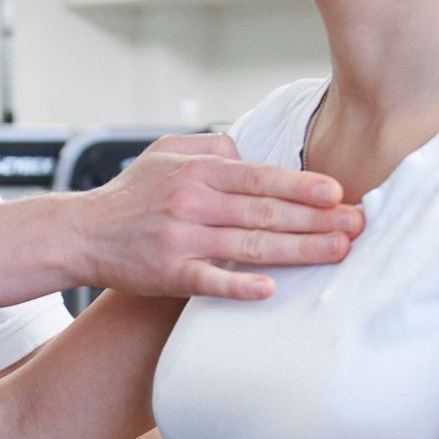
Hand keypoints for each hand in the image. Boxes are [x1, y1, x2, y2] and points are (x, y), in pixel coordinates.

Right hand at [71, 133, 360, 299]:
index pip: (261, 177)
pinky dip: (238, 285)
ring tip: (337, 252)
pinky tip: (269, 289)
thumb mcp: (166, 153)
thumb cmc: (131, 194)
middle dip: (317, 219)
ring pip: (250, 244)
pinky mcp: (168, 272)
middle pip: (266, 211)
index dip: (302, 186)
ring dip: (298, 249)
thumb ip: (212, 149)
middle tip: (358, 225)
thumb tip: (252, 151)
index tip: (337, 193)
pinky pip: (209, 280)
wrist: (81, 232)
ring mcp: (181, 238)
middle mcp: (193, 202)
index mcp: (198, 171)